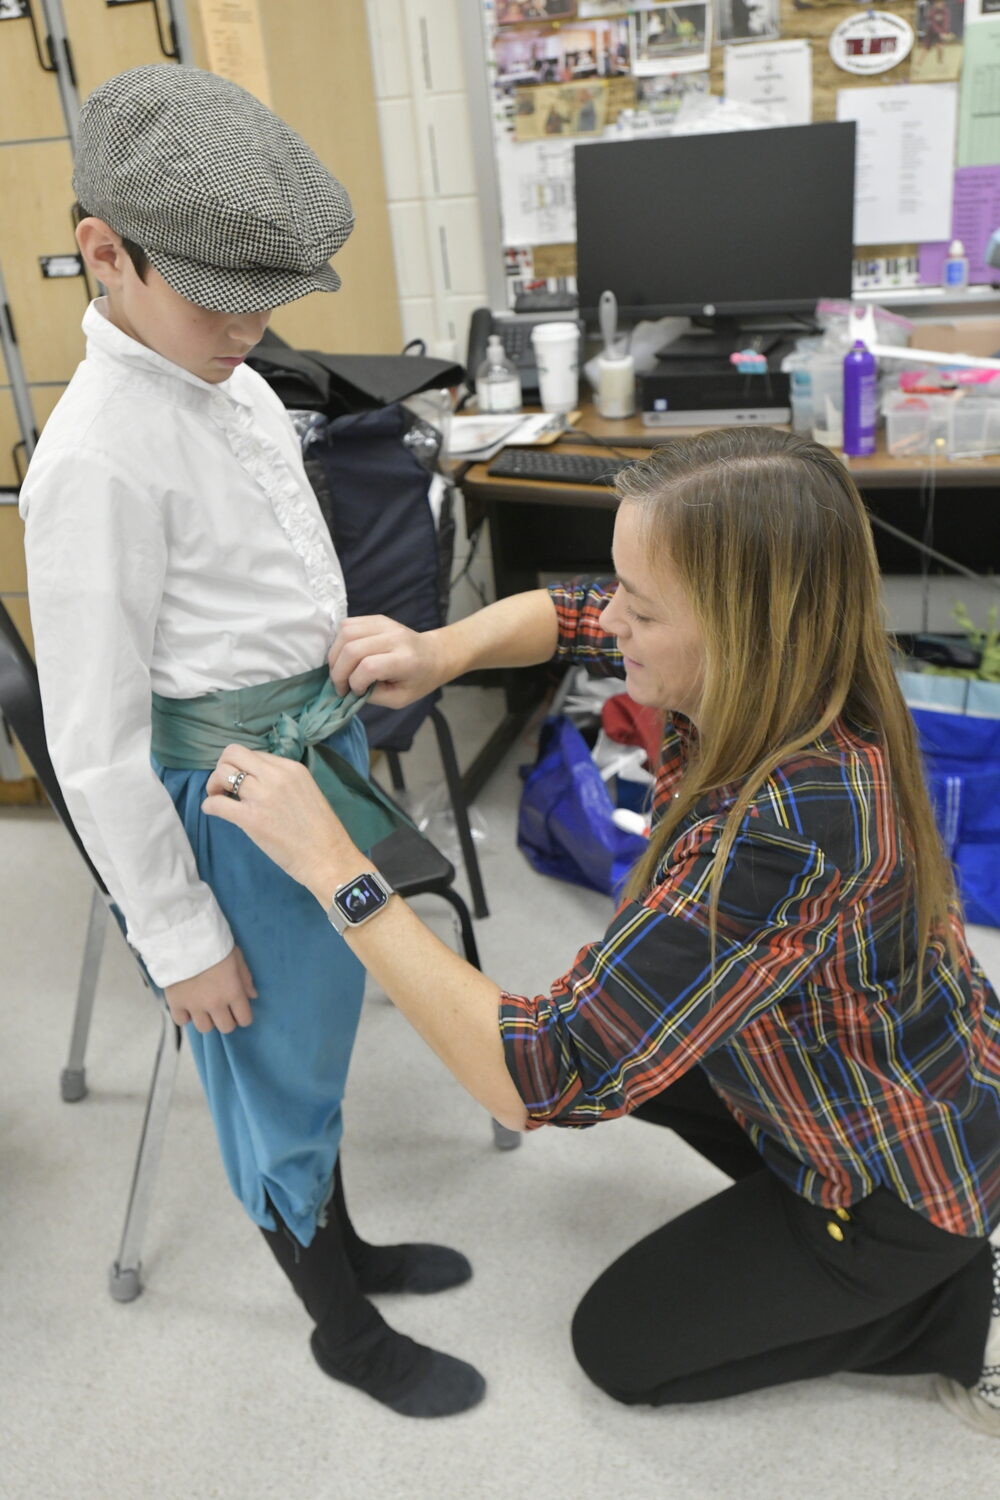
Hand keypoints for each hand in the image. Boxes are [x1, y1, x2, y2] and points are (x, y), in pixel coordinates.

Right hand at [164, 946, 256, 1033]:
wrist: (185, 938)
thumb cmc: (215, 945)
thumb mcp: (237, 958)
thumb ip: (246, 979)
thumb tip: (252, 996)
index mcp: (233, 993)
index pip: (244, 1019)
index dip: (243, 1016)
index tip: (239, 1010)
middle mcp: (215, 1004)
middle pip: (226, 1028)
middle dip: (227, 1019)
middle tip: (222, 1009)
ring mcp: (194, 1006)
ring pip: (204, 1028)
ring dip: (207, 1019)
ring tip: (204, 1007)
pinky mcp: (175, 1003)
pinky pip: (181, 1021)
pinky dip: (185, 1016)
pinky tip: (187, 1005)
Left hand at [202, 747, 355, 901]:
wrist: (328, 858)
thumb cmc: (321, 832)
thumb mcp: (306, 792)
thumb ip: (282, 783)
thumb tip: (256, 782)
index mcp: (291, 768)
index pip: (254, 754)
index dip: (243, 767)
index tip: (242, 783)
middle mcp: (276, 776)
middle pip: (233, 753)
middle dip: (222, 767)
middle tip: (224, 787)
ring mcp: (262, 795)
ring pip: (222, 773)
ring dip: (214, 785)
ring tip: (219, 799)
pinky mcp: (251, 818)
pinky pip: (217, 803)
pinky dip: (209, 806)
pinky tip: (214, 812)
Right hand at [328, 615, 445, 707]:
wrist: (434, 654)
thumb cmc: (419, 680)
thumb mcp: (400, 699)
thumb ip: (374, 696)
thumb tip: (349, 689)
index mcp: (406, 660)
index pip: (369, 667)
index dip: (355, 683)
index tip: (357, 693)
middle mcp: (394, 637)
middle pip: (352, 649)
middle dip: (338, 672)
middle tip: (340, 687)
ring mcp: (384, 624)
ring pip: (345, 633)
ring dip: (335, 656)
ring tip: (340, 671)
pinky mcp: (376, 618)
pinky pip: (347, 625)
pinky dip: (339, 643)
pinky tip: (344, 657)